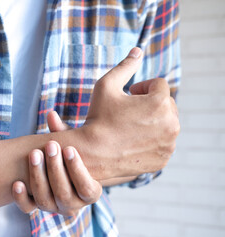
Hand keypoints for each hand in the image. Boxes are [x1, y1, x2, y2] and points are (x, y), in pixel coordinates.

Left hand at [12, 140, 101, 215]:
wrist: (59, 167)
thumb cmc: (69, 153)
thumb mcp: (71, 143)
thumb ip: (63, 132)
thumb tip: (51, 115)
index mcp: (89, 192)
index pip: (87, 189)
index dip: (78, 170)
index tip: (69, 148)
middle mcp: (73, 205)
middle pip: (64, 194)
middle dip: (56, 168)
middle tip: (50, 145)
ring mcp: (54, 207)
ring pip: (45, 201)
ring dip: (38, 177)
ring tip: (34, 154)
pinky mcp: (37, 206)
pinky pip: (28, 208)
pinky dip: (21, 198)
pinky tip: (17, 183)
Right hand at [79, 47, 179, 179]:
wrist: (92, 153)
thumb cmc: (98, 118)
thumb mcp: (106, 86)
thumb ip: (125, 66)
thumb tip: (137, 50)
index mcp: (160, 103)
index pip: (159, 85)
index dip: (143, 87)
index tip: (129, 94)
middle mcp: (171, 124)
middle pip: (167, 104)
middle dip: (150, 103)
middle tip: (130, 110)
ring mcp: (169, 144)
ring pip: (166, 124)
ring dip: (153, 120)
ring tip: (131, 125)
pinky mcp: (163, 159)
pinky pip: (163, 143)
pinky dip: (153, 139)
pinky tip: (133, 140)